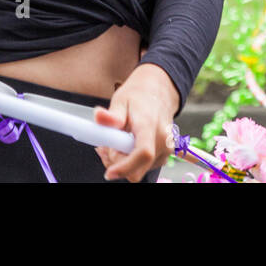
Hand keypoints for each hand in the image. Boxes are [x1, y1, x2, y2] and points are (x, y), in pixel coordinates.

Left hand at [92, 63, 178, 182]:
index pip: (143, 153)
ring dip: (122, 162)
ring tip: (114, 142)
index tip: (109, 173)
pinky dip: (130, 162)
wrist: (158, 91)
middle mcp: (163, 141)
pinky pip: (143, 167)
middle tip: (103, 147)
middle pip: (138, 169)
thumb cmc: (139, 96)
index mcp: (150, 126)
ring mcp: (166, 150)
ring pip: (139, 171)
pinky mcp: (164, 156)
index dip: (125, 167)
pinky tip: (123, 147)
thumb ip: (111, 115)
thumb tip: (99, 117)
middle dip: (117, 163)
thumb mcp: (121, 100)